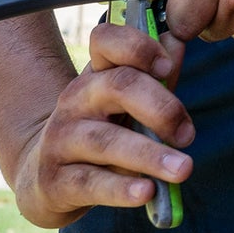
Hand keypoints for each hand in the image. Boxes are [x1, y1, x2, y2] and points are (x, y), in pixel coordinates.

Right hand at [10, 22, 193, 228]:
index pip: (105, 40)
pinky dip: (121, 188)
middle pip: (118, 87)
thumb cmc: (102, 133)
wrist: (46, 179)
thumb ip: (156, 79)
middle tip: (188, 135)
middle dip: (160, 108)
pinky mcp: (55, 181)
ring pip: (106, 141)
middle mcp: (75, 100)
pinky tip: (147, 192)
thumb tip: (179, 44)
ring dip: (149, 155)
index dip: (138, 47)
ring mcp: (60, 140)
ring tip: (183, 168)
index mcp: (96, 74)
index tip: (168, 66)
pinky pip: (90, 182)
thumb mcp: (127, 106)